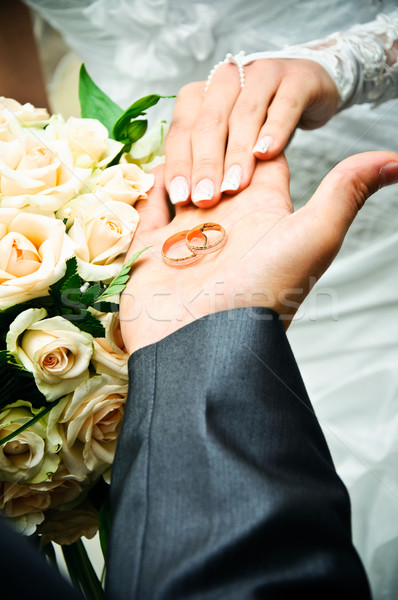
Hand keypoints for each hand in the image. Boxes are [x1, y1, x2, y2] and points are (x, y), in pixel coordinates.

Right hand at [120, 153, 397, 353]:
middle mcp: (226, 219)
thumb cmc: (259, 295)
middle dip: (210, 140)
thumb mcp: (311, 238)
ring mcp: (187, 236)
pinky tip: (153, 174)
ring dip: (179, 160)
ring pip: (181, 177)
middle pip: (217, 159)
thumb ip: (345, 192)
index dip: (256, 127)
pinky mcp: (152, 252)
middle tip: (203, 129)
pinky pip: (147, 211)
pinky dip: (149, 189)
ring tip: (178, 152)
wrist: (201, 347)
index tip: (250, 101)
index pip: (261, 153)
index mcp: (262, 209)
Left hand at [164, 58, 338, 207]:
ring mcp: (263, 75)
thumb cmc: (259, 124)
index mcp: (201, 94)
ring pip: (245, 114)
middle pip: (209, 122)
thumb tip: (182, 198)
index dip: (179, 164)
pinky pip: (285, 105)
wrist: (310, 89)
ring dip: (237, 153)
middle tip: (205, 199)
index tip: (180, 199)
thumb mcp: (227, 140)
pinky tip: (266, 155)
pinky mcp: (299, 79)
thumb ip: (204, 161)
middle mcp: (227, 80)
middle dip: (206, 164)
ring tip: (233, 187)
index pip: (182, 130)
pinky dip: (275, 130)